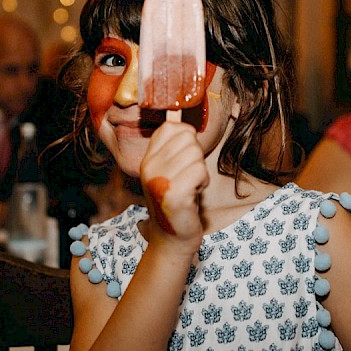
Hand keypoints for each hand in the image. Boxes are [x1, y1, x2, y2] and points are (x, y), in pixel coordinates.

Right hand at [139, 120, 207, 250]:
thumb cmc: (175, 201)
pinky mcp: (173, 195)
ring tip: (189, 187)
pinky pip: (200, 171)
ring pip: (196, 154)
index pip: (172, 127)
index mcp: (148, 158)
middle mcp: (149, 167)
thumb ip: (171, 144)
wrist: (172, 238)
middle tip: (187, 177)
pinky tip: (193, 195)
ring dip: (200, 171)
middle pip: (188, 137)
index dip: (187, 139)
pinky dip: (202, 182)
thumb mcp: (167, 170)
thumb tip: (176, 112)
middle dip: (196, 156)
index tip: (183, 159)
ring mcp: (160, 180)